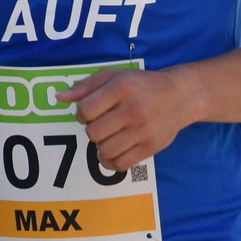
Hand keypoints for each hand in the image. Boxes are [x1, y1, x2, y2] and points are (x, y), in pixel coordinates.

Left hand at [57, 67, 191, 169]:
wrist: (180, 96)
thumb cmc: (141, 85)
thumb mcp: (114, 76)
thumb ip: (85, 86)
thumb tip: (60, 98)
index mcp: (122, 88)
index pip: (86, 110)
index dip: (82, 114)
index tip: (91, 113)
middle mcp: (133, 109)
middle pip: (93, 133)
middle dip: (93, 130)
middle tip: (103, 124)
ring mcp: (144, 130)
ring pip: (105, 151)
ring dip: (101, 147)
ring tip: (109, 137)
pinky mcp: (151, 147)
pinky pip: (121, 164)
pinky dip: (111, 162)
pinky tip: (114, 151)